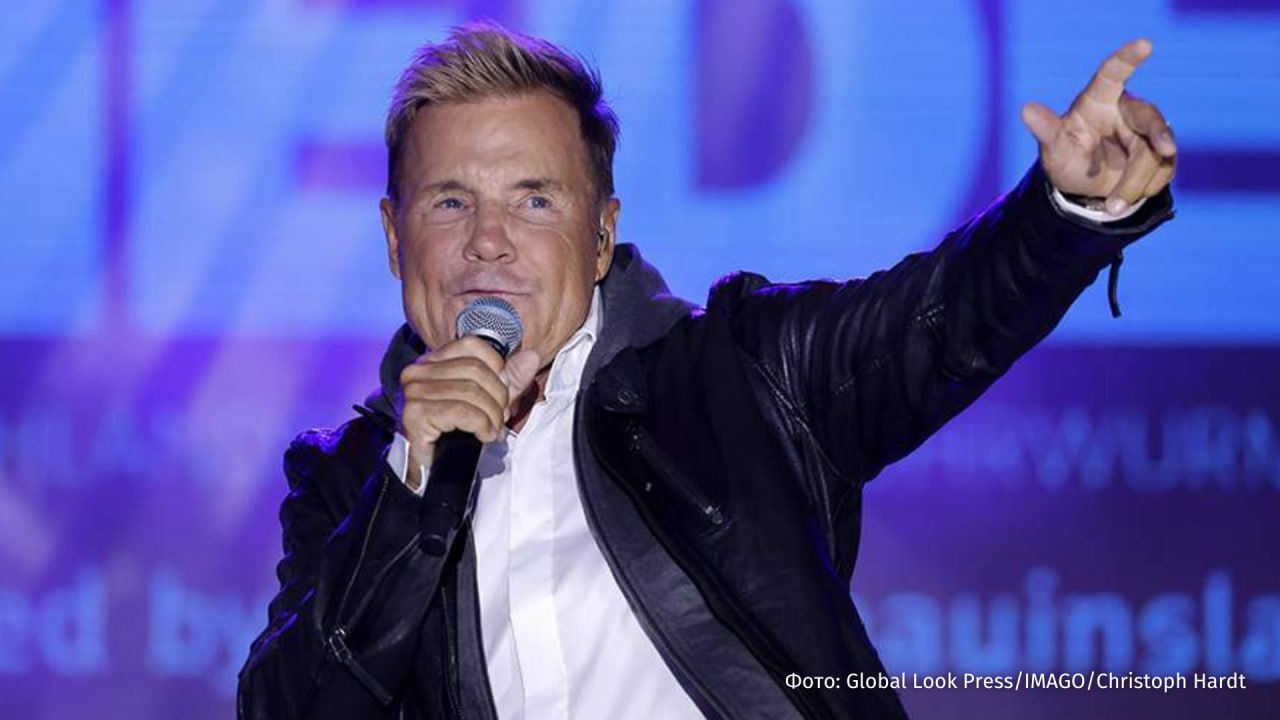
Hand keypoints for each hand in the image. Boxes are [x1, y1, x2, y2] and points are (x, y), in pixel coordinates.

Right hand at [397, 336, 540, 490]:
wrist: (432, 471)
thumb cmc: (456, 434)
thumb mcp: (490, 402)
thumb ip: (510, 380)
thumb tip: (531, 357)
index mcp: (433, 361)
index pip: (473, 345)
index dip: (497, 370)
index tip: (501, 396)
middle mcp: (418, 371)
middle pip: (475, 370)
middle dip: (498, 398)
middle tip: (499, 419)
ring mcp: (414, 392)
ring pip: (471, 392)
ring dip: (491, 416)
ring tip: (492, 430)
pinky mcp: (416, 414)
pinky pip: (462, 411)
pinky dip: (481, 425)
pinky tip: (483, 436)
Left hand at [1021, 38, 1176, 215]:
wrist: (1084, 188)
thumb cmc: (1066, 159)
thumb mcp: (1054, 151)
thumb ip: (1046, 131)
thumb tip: (1026, 109)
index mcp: (1098, 101)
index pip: (1113, 74)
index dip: (1128, 58)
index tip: (1145, 44)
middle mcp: (1126, 111)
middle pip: (1149, 118)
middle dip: (1160, 135)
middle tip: (1166, 150)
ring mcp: (1147, 132)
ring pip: (1156, 154)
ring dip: (1135, 183)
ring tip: (1111, 204)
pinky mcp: (1161, 153)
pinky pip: (1163, 170)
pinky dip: (1143, 190)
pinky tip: (1123, 198)